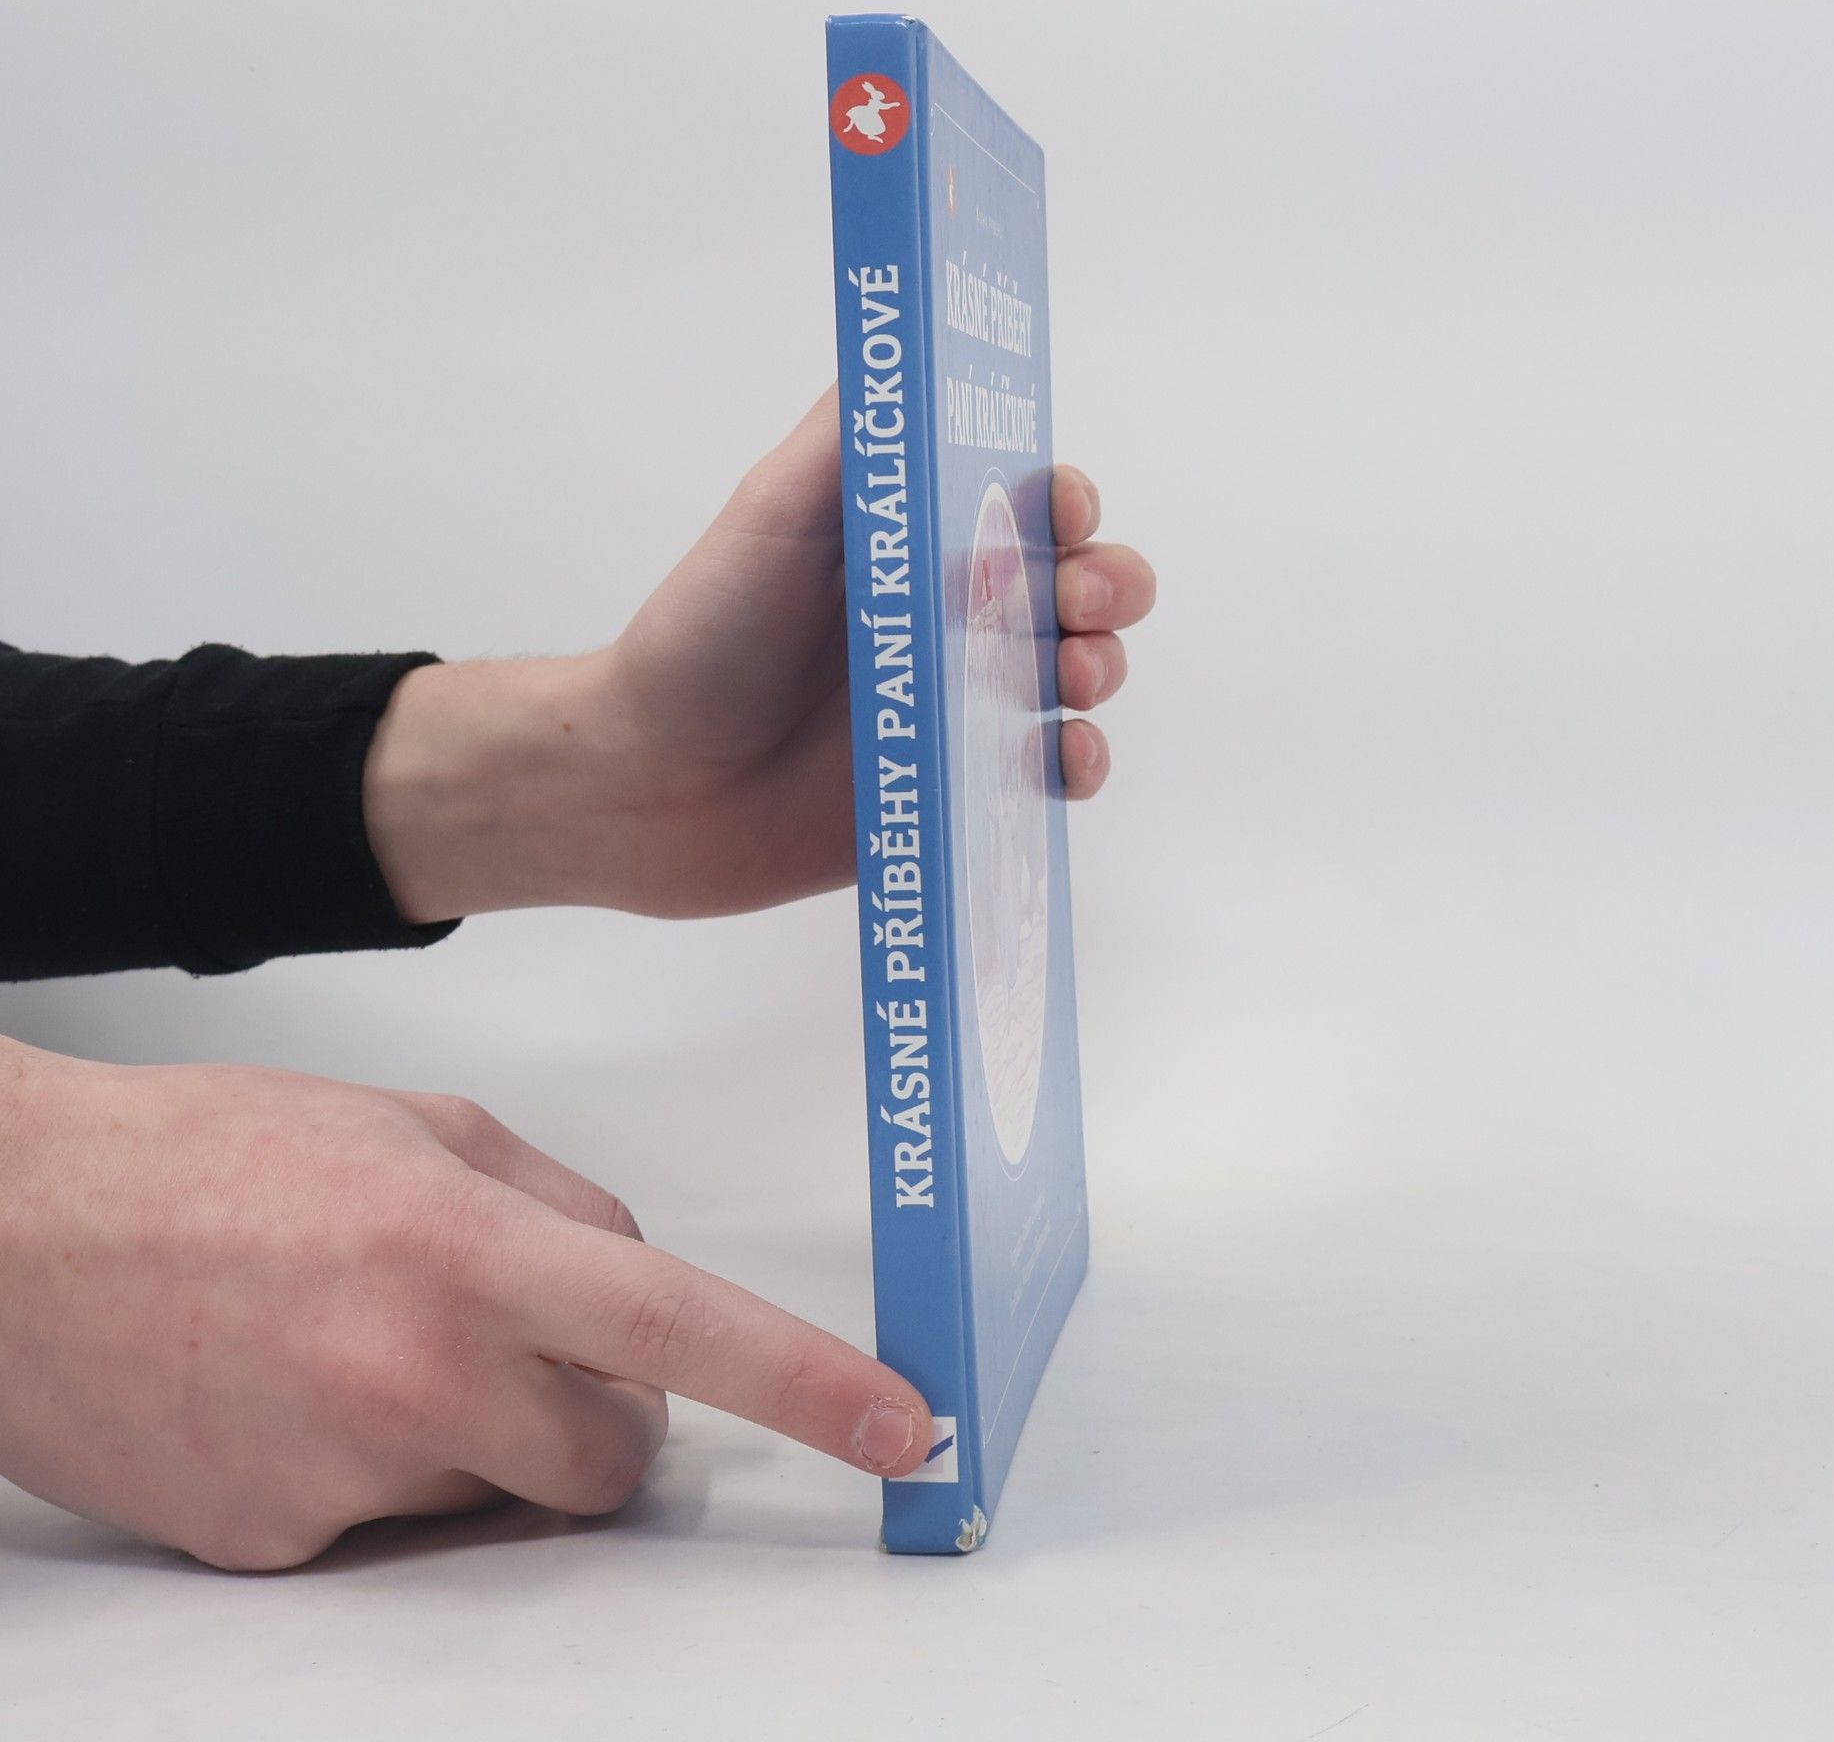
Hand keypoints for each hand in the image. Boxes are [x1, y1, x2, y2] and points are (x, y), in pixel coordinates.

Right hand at [0, 1038, 931, 1570]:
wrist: (15, 1234)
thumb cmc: (216, 1153)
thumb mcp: (421, 1128)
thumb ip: (559, 1204)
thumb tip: (637, 1278)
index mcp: (466, 1249)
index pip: (681, 1326)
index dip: (807, 1385)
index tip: (900, 1426)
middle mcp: (415, 1376)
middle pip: (611, 1460)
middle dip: (607, 1420)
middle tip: (530, 1346)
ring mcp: (340, 1480)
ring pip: (500, 1495)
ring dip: (484, 1436)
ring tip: (371, 1341)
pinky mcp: (272, 1550)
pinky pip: (392, 1524)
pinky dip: (381, 1467)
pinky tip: (298, 1386)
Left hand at [365, 390, 1156, 921]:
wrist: (648, 784)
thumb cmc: (701, 637)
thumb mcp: (771, 512)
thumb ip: (851, 436)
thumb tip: (917, 339)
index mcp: (918, 538)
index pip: (1030, 501)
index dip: (1066, 503)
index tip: (1061, 515)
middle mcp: (954, 616)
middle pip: (1079, 584)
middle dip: (1107, 585)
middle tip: (1076, 605)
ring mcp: (963, 705)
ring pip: (1081, 672)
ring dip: (1101, 666)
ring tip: (1069, 680)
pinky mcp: (961, 791)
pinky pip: (1051, 773)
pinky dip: (1080, 763)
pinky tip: (1063, 760)